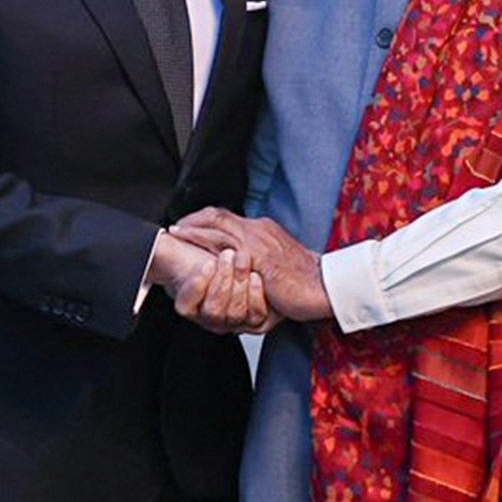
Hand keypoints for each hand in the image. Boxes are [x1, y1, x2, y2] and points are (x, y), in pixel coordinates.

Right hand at [151, 231, 276, 334]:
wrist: (237, 258)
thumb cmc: (205, 251)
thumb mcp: (184, 246)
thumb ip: (166, 248)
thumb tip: (157, 242)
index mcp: (188, 304)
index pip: (186, 305)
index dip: (197, 285)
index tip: (206, 263)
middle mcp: (208, 317)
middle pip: (212, 311)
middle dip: (222, 280)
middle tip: (227, 254)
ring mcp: (230, 320)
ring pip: (234, 314)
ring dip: (238, 284)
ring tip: (242, 260)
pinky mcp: (253, 319)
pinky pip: (256, 317)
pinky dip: (255, 295)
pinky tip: (254, 275)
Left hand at [171, 208, 332, 321]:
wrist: (325, 286)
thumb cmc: (305, 281)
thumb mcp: (278, 264)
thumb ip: (260, 260)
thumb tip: (244, 266)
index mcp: (264, 230)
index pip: (229, 218)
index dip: (207, 220)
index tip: (191, 226)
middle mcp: (259, 229)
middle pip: (219, 215)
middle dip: (194, 220)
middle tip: (176, 227)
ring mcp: (258, 239)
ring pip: (217, 224)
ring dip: (193, 228)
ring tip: (176, 233)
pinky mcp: (257, 254)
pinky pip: (224, 244)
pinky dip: (204, 242)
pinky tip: (192, 249)